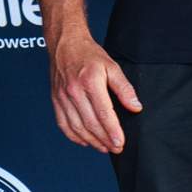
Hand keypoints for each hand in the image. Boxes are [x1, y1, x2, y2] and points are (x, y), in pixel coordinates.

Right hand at [49, 31, 141, 152]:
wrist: (65, 43)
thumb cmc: (88, 54)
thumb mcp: (112, 66)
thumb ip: (124, 88)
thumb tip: (135, 107)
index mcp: (90, 82)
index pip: (103, 114)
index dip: (113, 131)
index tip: (121, 143)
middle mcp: (74, 91)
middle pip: (90, 124)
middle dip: (105, 140)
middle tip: (116, 148)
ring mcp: (63, 97)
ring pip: (77, 128)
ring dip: (91, 141)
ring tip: (104, 147)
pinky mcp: (56, 100)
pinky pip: (63, 124)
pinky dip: (74, 136)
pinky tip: (85, 141)